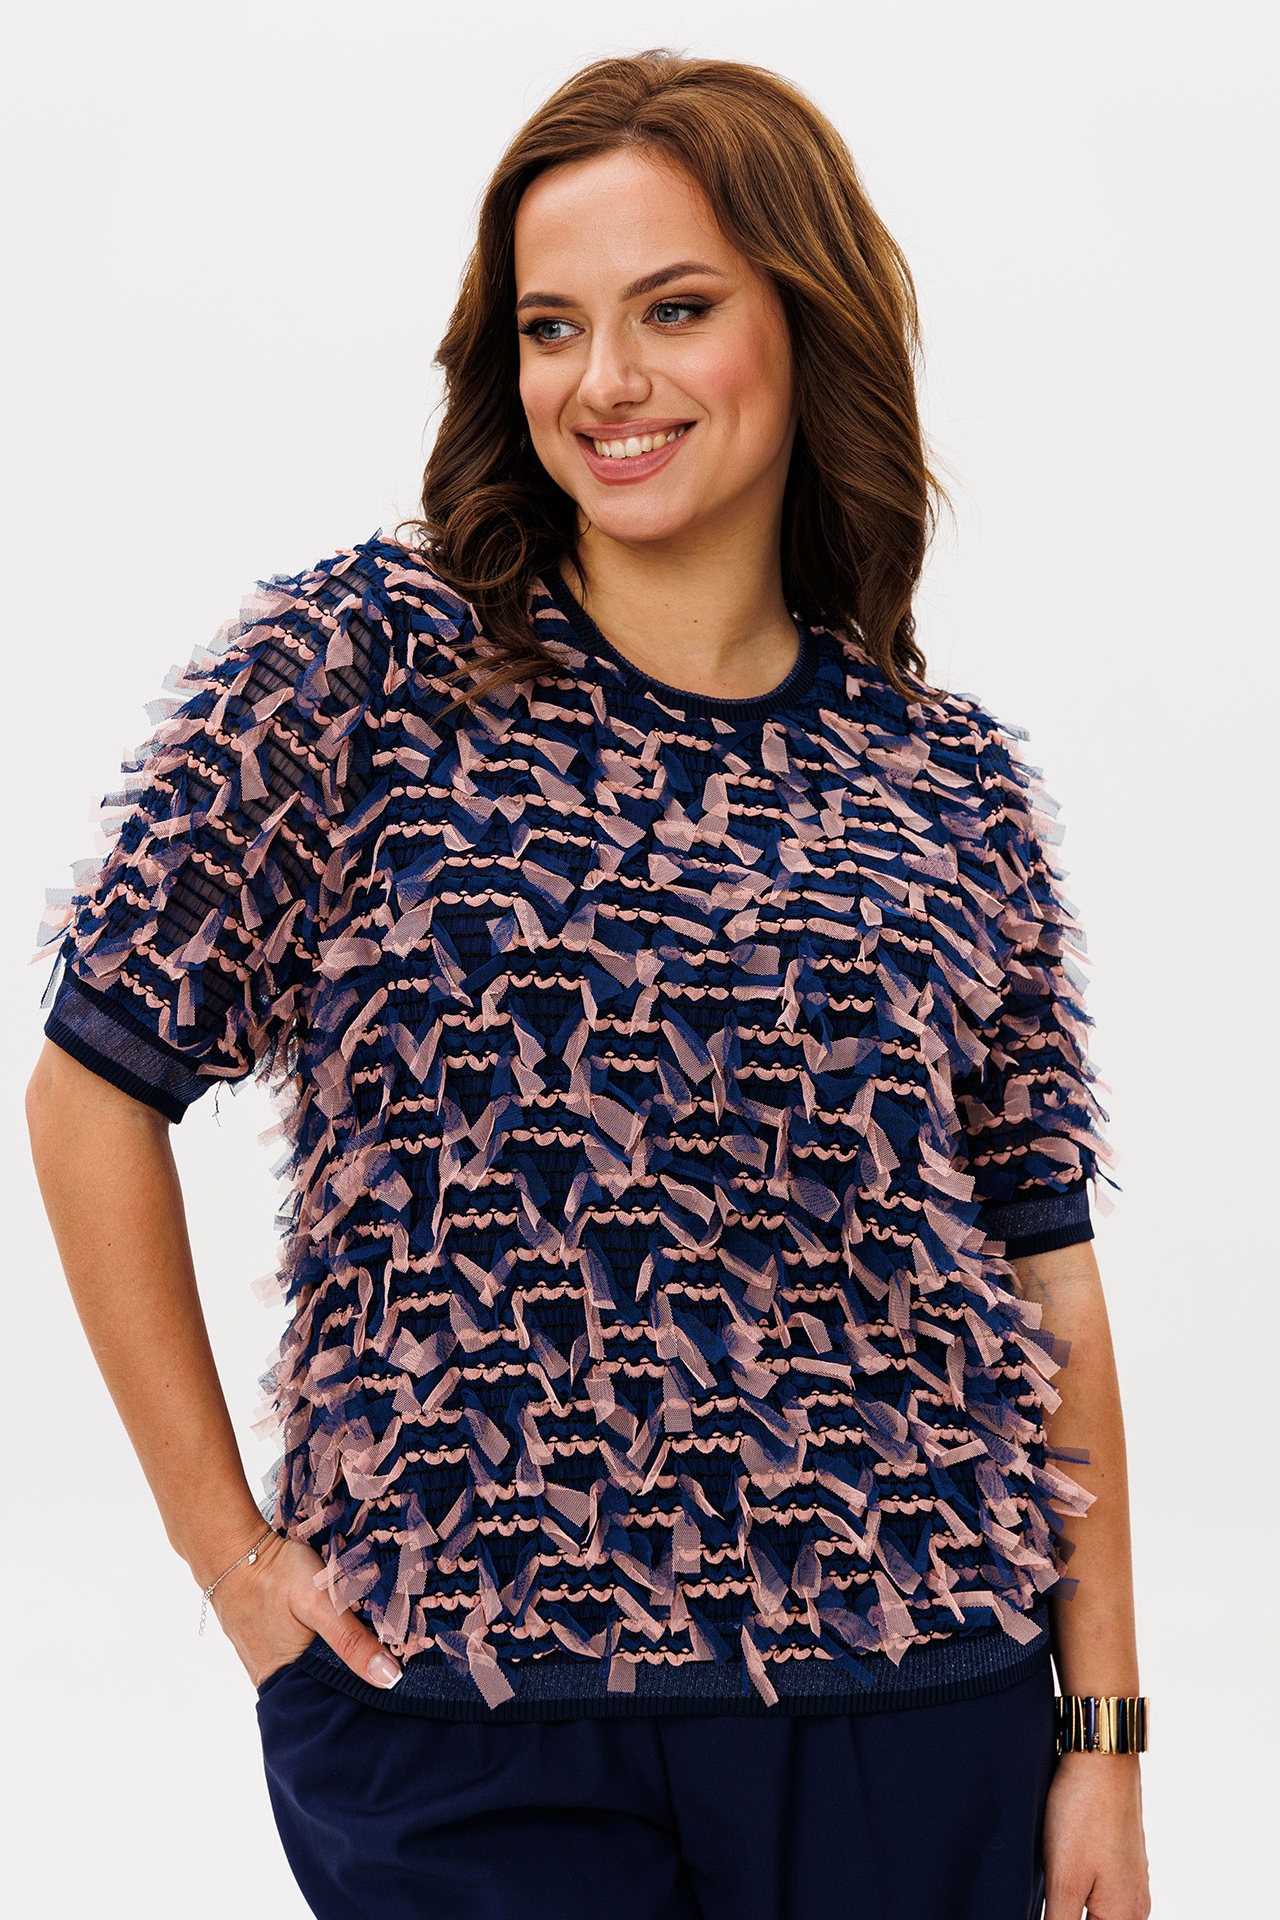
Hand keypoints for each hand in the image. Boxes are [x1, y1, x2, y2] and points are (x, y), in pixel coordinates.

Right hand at [209, 1529, 403, 1691]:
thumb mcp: (319, 1602)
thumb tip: (389, 1679)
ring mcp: (266, 1660)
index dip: (366, 1690)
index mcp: (285, 1681)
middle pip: (324, 1685)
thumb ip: (350, 1640)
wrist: (232, 1548)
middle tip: (389, 1654)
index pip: (335, 1700)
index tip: (399, 1677)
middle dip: (353, 1673)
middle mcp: (273, 1679)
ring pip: (313, 1666)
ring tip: (369, 1639)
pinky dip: (319, 1643)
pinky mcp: (266, 1641)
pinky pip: (300, 1652)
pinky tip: (338, 1627)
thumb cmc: (274, 1574)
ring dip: (337, 1655)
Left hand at [1043, 1751, 1150, 1918]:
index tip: (1049, 1900)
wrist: (1103, 1756)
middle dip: (1066, 1911)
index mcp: (1125, 1918)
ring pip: (1096, 1909)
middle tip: (1050, 1882)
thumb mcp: (1063, 1880)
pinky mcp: (1122, 1858)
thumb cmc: (1084, 1813)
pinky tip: (1062, 1865)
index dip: (1060, 1919)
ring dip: (1072, 1903)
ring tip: (1053, 1872)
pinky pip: (1101, 1889)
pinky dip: (1080, 1887)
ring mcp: (1132, 1879)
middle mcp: (1136, 1905)